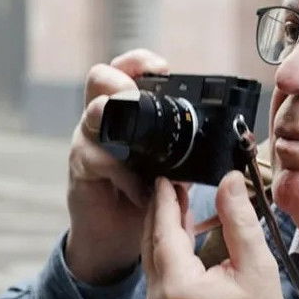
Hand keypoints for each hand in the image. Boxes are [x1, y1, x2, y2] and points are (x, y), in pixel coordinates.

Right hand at [65, 49, 168, 284]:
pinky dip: (125, 175)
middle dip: (121, 82)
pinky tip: (140, 190)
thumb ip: (183, 150)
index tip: (162, 68)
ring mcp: (88, 140)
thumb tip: (217, 140)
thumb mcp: (169, 168)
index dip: (139, 62)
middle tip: (138, 98)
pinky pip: (99, 159)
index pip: (125, 69)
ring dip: (116, 120)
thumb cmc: (143, 195)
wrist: (116, 236)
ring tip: (137, 144)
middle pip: (100, 77)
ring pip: (94, 112)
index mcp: (125, 110)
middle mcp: (102, 119)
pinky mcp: (81, 168)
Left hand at [142, 172, 298, 298]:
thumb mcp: (256, 264)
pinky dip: (169, 246)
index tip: (166, 172)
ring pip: (152, 253)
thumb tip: (228, 178)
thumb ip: (238, 219)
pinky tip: (186, 229)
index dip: (165, 198)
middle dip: (161, 208)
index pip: (164, 229)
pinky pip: (160, 268)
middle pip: (151, 240)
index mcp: (176, 284)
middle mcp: (157, 295)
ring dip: (164, 226)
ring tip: (179, 197)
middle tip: (173, 177)